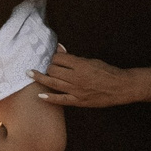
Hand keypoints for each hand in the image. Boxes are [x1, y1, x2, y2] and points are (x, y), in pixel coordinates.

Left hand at [34, 51, 150, 107]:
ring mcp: (77, 90)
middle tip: (46, 66)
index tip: (53, 58)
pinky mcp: (79, 101)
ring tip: (29, 74)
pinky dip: (49, 98)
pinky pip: (61, 100)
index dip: (54, 57)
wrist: (121, 87)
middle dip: (48, 67)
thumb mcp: (91, 61)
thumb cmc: (107, 72)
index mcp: (80, 65)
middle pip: (53, 70)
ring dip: (40, 78)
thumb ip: (74, 57)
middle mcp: (76, 77)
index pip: (59, 58)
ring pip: (53, 83)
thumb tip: (59, 49)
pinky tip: (40, 96)